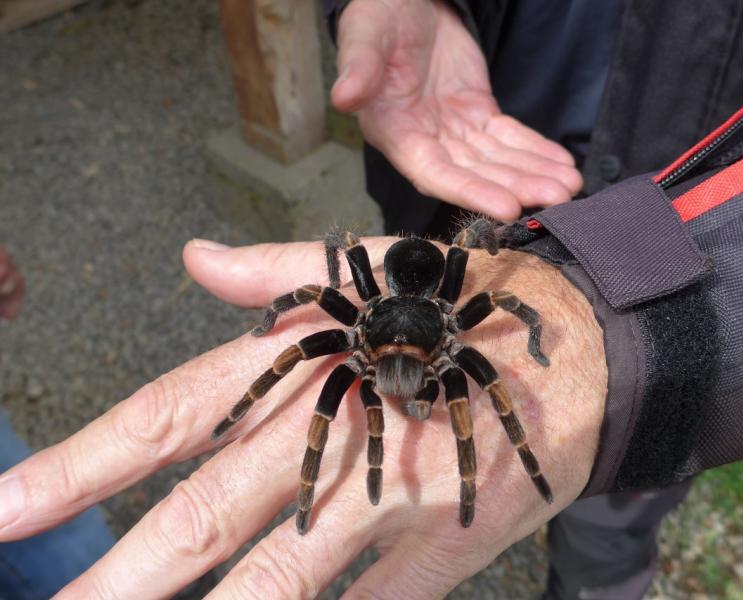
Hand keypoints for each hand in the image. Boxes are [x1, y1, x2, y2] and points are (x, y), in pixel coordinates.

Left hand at [0, 237, 604, 597]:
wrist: (584, 348)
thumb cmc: (465, 304)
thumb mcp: (377, 272)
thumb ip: (282, 274)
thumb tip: (196, 258)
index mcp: (309, 362)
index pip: (175, 414)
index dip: (84, 464)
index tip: (6, 510)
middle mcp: (340, 430)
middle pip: (209, 514)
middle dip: (119, 576)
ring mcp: (396, 496)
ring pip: (283, 578)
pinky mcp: (447, 546)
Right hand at [332, 0, 582, 221]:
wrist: (404, 0)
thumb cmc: (378, 16)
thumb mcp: (364, 35)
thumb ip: (358, 67)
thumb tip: (344, 97)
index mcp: (393, 130)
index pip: (434, 172)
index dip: (470, 191)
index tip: (507, 206)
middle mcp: (425, 140)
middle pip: (475, 174)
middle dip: (516, 186)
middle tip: (556, 199)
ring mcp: (454, 130)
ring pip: (498, 161)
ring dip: (533, 175)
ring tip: (569, 186)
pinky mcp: (477, 113)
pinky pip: (510, 138)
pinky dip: (536, 151)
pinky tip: (562, 165)